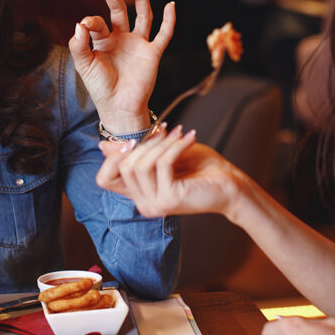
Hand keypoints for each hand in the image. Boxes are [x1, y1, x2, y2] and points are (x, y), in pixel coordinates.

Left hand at [68, 0, 174, 134]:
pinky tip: (171, 6)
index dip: (91, 21)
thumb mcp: (84, 66)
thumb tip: (80, 23)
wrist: (118, 107)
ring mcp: (138, 44)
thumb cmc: (100, 88)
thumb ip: (79, 45)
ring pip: (143, 16)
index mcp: (103, 41)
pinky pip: (163, 34)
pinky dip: (169, 20)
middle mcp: (121, 39)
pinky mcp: (152, 53)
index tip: (86, 26)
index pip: (97, 23)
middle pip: (120, 12)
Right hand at [96, 127, 245, 218]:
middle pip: (123, 167)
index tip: (134, 140)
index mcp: (139, 194)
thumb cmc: (200, 168)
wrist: (231, 184)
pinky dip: (174, 146)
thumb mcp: (163, 155)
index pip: (104, 179)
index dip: (112, 157)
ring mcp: (155, 204)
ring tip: (179, 134)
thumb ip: (136, 152)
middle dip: (144, 143)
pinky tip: (189, 138)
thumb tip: (103, 145)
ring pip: (140, 165)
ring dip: (160, 144)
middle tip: (166, 130)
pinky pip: (162, 164)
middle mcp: (143, 204)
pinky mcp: (170, 199)